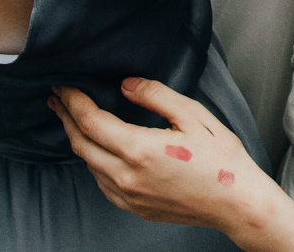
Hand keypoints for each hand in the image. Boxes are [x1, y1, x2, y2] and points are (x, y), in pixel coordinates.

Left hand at [51, 80, 293, 251]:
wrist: (236, 203)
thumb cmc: (221, 159)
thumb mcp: (193, 116)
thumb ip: (155, 96)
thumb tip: (126, 84)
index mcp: (139, 149)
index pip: (91, 121)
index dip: (73, 101)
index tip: (63, 86)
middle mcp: (127, 176)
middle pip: (81, 144)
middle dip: (66, 118)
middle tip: (57, 99)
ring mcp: (128, 196)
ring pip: (89, 165)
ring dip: (78, 140)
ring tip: (74, 120)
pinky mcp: (135, 208)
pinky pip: (102, 183)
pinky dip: (94, 161)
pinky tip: (98, 150)